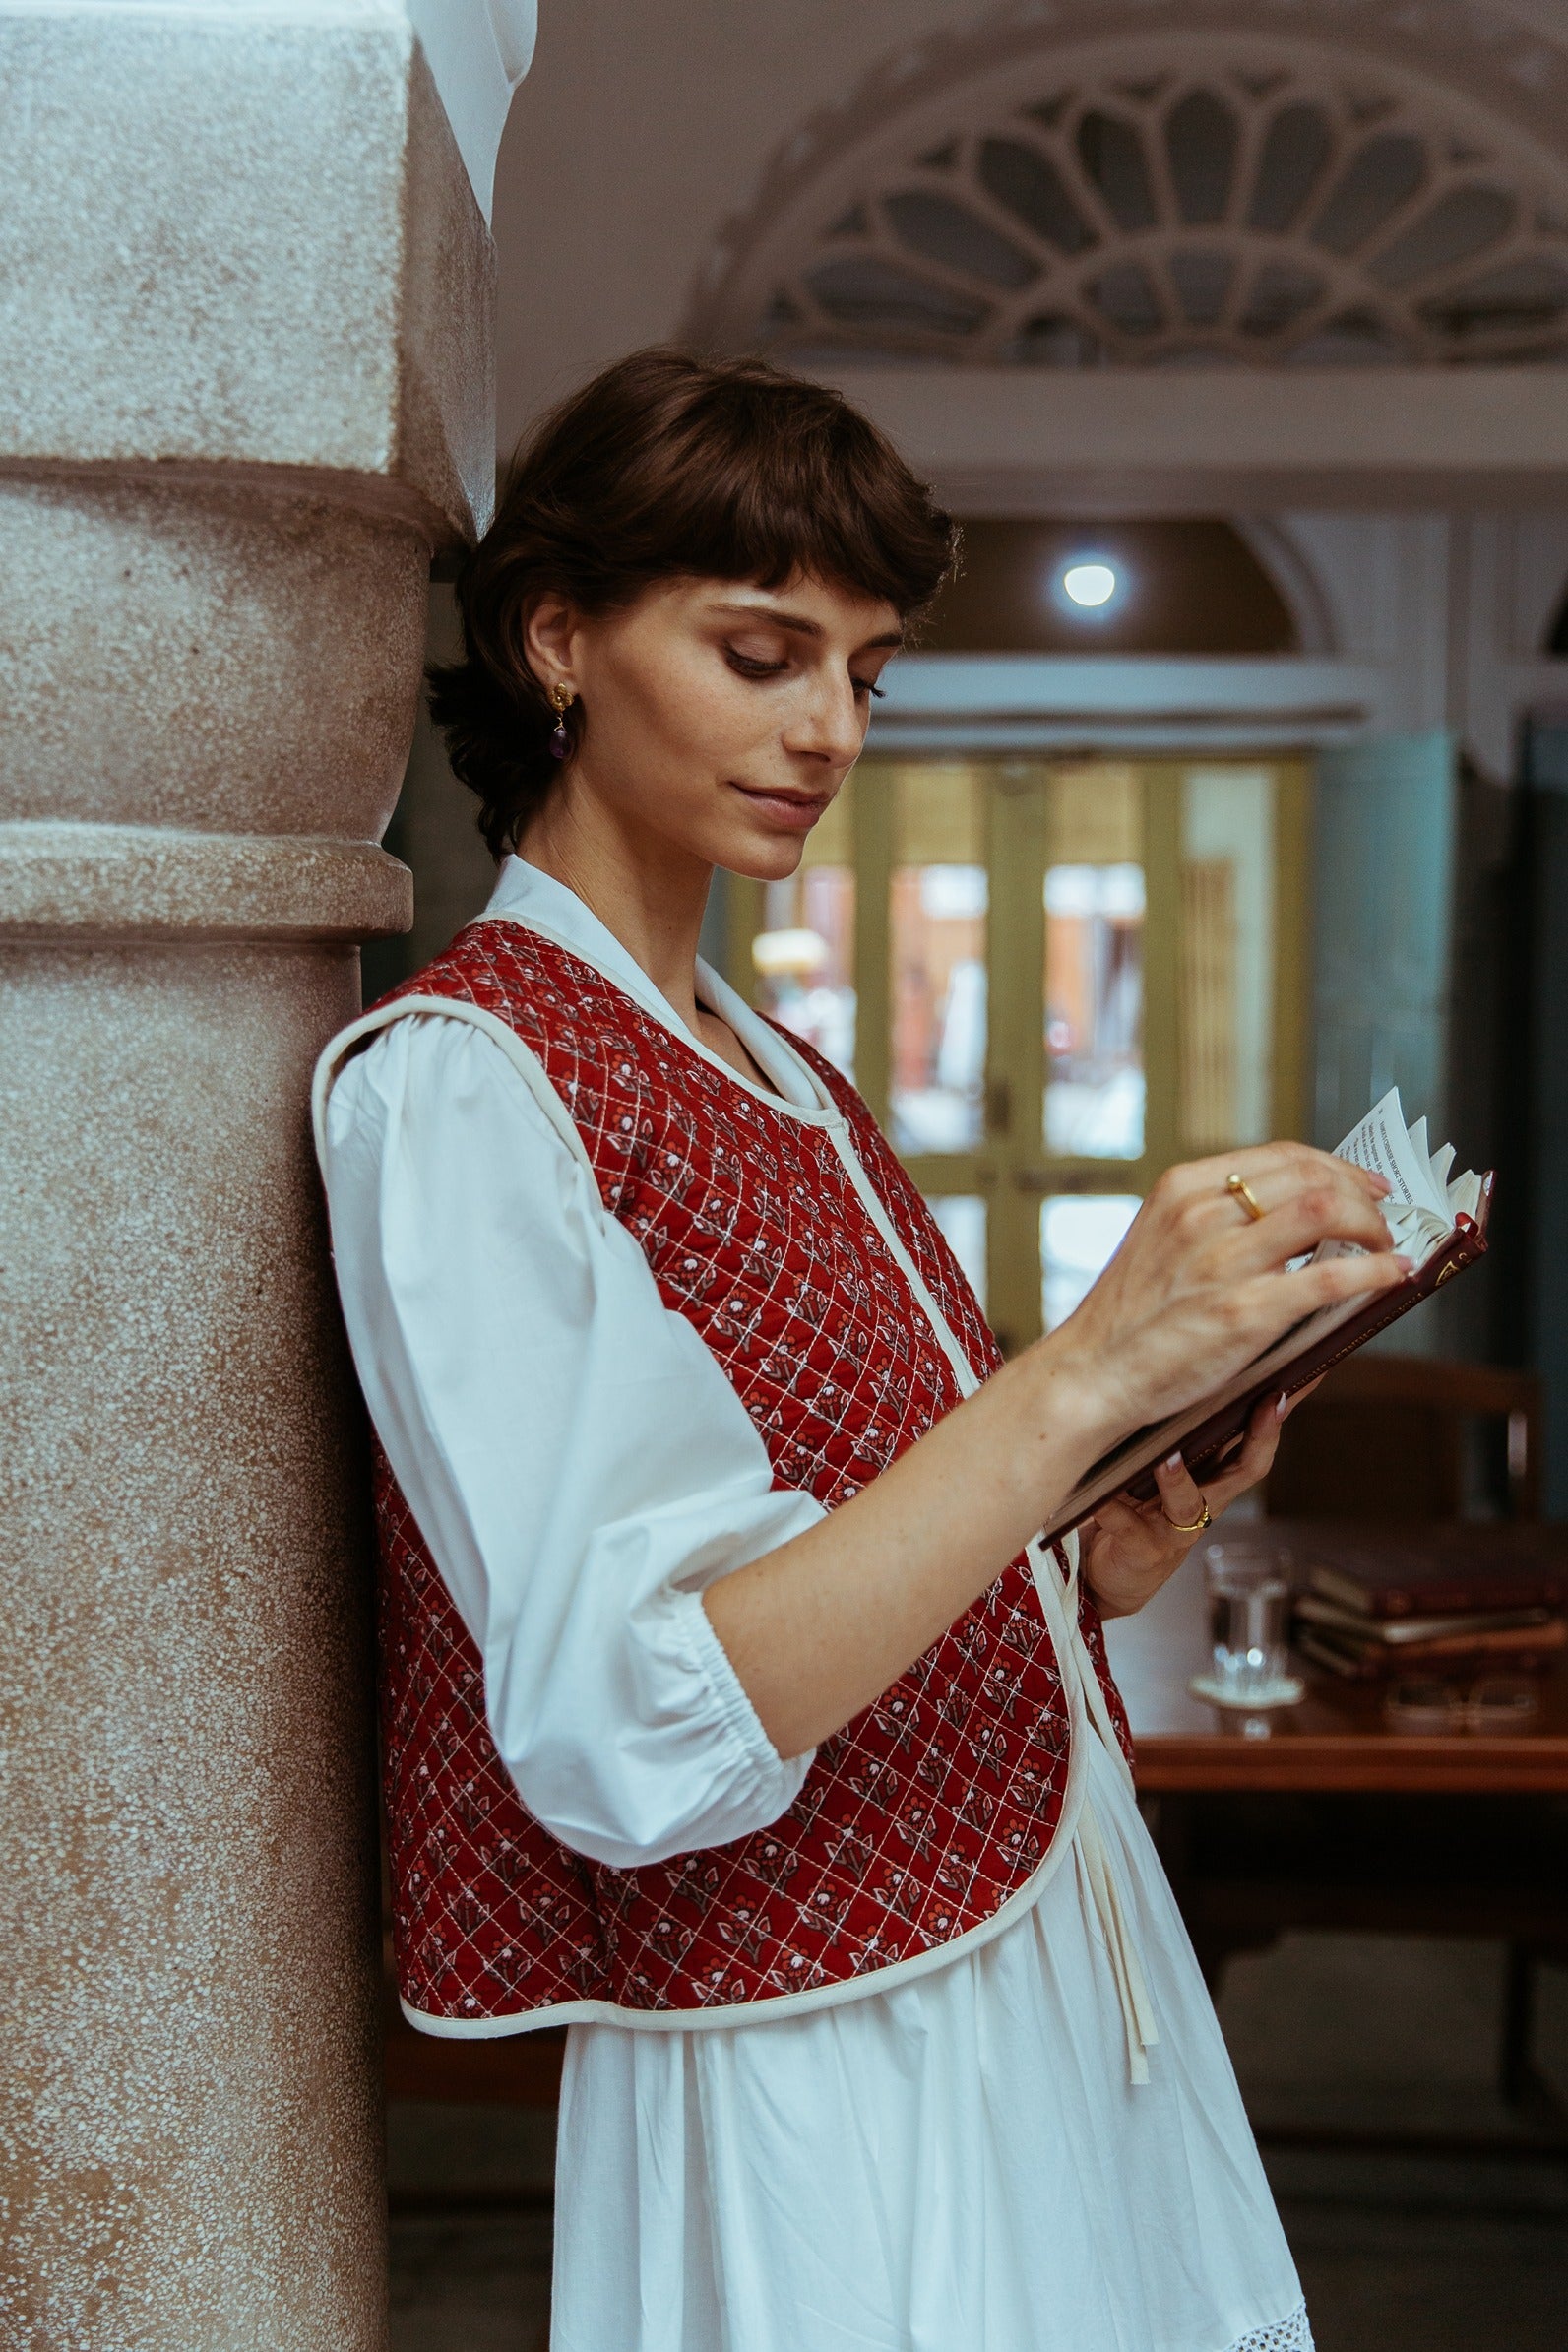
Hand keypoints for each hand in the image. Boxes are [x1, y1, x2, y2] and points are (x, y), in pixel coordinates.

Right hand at [1041, 1141, 1408, 1447]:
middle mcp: (1202, 1214)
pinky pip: (1330, 1278)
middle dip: (1361, 1193)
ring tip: (1384, 1246)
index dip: (1335, 1165)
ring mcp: (1223, 1262)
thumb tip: (1293, 1216)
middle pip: (1310, 1177)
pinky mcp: (1243, 1312)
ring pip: (1326, 1212)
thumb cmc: (1130, 1316)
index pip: (1281, 1155)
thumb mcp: (1161, 1239)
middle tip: (1383, 1217)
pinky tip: (1392, 1274)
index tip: (1362, 1183)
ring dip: (1371, 1226)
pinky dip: (1374, 1271)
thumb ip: (1214, 1219)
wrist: (1092, 1372)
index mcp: (1183, 1189)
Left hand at [1082, 1389, 1307, 1617]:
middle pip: (1245, 1470)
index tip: (1294, 1381)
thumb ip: (1170, 1434)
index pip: (1254, 1441)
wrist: (1106, 1575)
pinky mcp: (1142, 1549)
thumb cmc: (1136, 1510)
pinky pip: (1127, 1525)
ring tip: (1169, 1457)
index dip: (1277, 1416)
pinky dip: (1112, 1509)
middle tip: (1269, 1402)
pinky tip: (1098, 1498)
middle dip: (1262, 1436)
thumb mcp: (1160, 1469)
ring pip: (1189, 1504)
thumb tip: (1174, 1377)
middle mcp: (1204, 1501)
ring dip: (1179, 1479)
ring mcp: (1175, 1528)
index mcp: (1212, 1477)